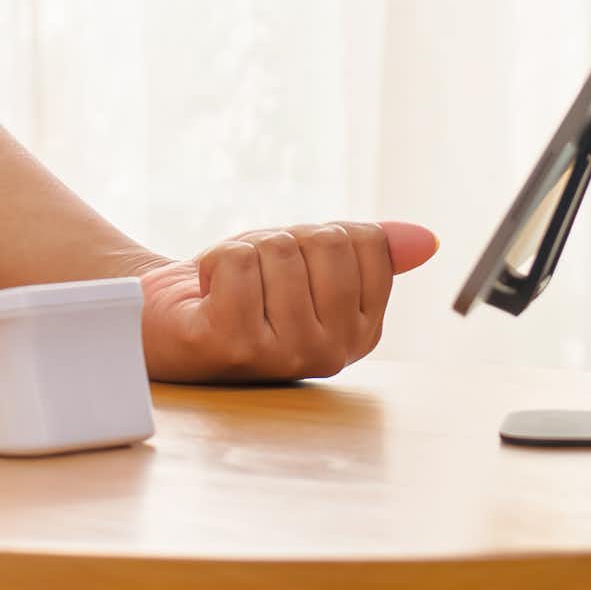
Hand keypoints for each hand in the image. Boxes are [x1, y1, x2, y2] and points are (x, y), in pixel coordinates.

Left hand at [136, 219, 438, 383]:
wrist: (161, 317)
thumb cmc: (239, 287)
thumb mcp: (307, 259)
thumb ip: (367, 251)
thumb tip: (428, 240)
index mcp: (361, 330)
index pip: (364, 243)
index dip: (314, 234)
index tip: (288, 263)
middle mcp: (332, 352)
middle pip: (325, 242)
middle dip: (278, 239)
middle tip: (252, 274)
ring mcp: (285, 355)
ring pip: (278, 250)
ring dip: (241, 252)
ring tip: (227, 286)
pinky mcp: (233, 346)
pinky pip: (238, 264)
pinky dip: (214, 261)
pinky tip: (206, 294)